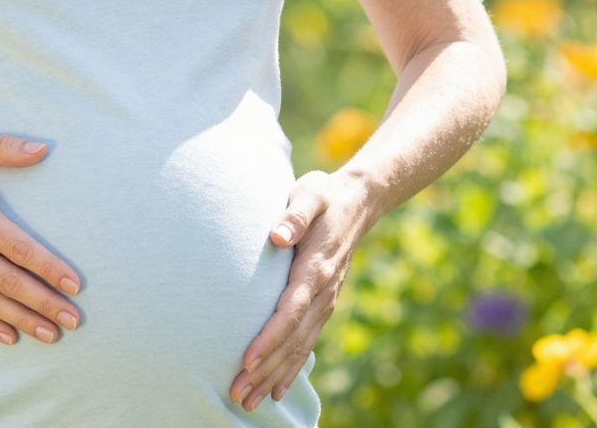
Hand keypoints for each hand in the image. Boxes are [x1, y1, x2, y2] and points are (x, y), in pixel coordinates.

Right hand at [0, 130, 83, 346]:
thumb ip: (3, 148)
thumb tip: (43, 148)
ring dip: (21, 320)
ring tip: (51, 335)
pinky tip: (9, 336)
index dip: (50, 268)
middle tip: (74, 320)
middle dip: (44, 303)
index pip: (19, 248)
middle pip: (9, 282)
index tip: (76, 285)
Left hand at [232, 169, 377, 409]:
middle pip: (292, 340)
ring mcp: (326, 302)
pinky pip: (306, 343)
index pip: (290, 311)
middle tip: (237, 394)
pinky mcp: (323, 305)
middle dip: (265, 370)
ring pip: (299, 348)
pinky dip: (291, 368)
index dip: (269, 338)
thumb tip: (277, 234)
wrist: (359, 201)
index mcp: (316, 268)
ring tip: (249, 402)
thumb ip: (294, 214)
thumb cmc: (324, 195)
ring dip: (274, 377)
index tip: (246, 360)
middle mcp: (323, 292)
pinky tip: (276, 390)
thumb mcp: (310, 194)